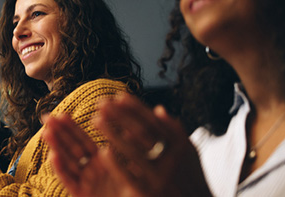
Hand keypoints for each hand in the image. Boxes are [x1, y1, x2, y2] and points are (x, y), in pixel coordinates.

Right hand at [43, 114, 139, 196]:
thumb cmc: (134, 192)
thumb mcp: (132, 172)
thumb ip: (127, 153)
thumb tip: (131, 129)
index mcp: (102, 164)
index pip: (84, 142)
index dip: (72, 128)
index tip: (61, 114)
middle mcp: (91, 172)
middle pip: (72, 149)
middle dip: (59, 133)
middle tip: (46, 117)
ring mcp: (84, 184)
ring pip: (68, 163)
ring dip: (56, 147)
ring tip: (46, 132)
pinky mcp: (80, 195)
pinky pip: (70, 181)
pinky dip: (61, 169)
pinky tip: (54, 156)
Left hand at [94, 93, 211, 196]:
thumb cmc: (188, 180)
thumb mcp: (189, 154)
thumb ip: (174, 131)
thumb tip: (158, 109)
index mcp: (181, 145)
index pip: (154, 122)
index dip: (135, 108)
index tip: (118, 96)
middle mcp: (172, 159)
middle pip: (142, 131)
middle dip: (120, 115)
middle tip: (100, 103)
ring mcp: (160, 176)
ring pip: (133, 150)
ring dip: (113, 133)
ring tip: (95, 120)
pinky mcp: (149, 193)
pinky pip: (130, 176)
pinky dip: (116, 163)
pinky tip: (102, 151)